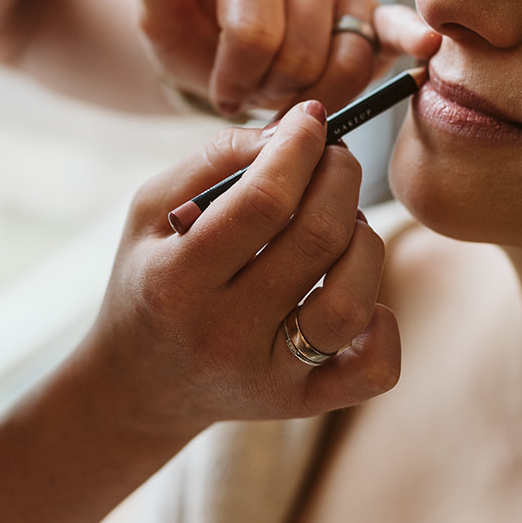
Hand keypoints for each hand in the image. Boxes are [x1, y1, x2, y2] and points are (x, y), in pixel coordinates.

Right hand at [70, 102, 401, 442]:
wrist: (137, 386)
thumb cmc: (148, 278)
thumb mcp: (150, 210)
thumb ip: (213, 160)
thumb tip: (291, 131)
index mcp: (176, 282)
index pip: (262, 202)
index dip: (299, 148)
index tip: (312, 118)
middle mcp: (223, 336)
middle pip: (317, 241)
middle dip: (340, 178)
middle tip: (334, 159)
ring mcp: (268, 378)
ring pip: (353, 301)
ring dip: (364, 240)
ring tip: (343, 220)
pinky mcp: (302, 403)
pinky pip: (374, 369)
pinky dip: (383, 323)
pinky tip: (358, 290)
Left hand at [112, 0, 438, 118]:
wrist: (223, 47)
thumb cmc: (191, 29)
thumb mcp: (159, 7)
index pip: (255, 38)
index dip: (235, 81)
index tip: (218, 89)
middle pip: (301, 59)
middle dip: (270, 90)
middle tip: (251, 86)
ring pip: (345, 63)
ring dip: (309, 94)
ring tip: (282, 84)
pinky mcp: (374, 15)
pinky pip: (394, 29)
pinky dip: (409, 36)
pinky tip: (423, 47)